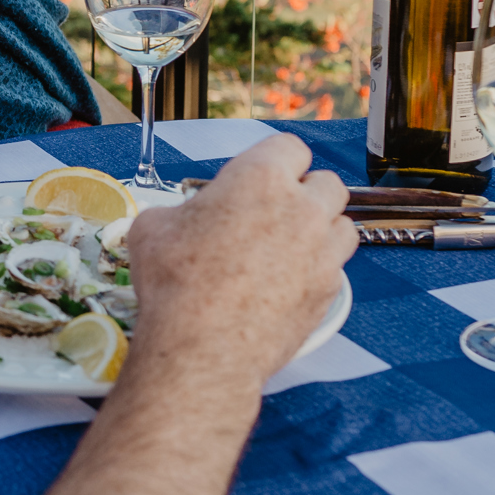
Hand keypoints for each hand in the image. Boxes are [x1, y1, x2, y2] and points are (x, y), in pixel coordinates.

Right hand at [121, 134, 354, 384]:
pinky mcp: (328, 290)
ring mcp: (321, 250)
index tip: (263, 174)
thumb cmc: (178, 286)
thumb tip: (172, 220)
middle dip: (306, 192)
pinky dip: (319, 269)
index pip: (289, 147)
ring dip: (322, 228)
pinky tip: (290, 281)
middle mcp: (300, 208)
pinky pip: (336, 267)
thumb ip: (176, 212)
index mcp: (260, 178)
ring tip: (291, 244)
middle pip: (327, 182)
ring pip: (342, 223)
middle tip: (277, 210)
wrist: (201, 348)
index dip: (275, 160)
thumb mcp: (153, 229)